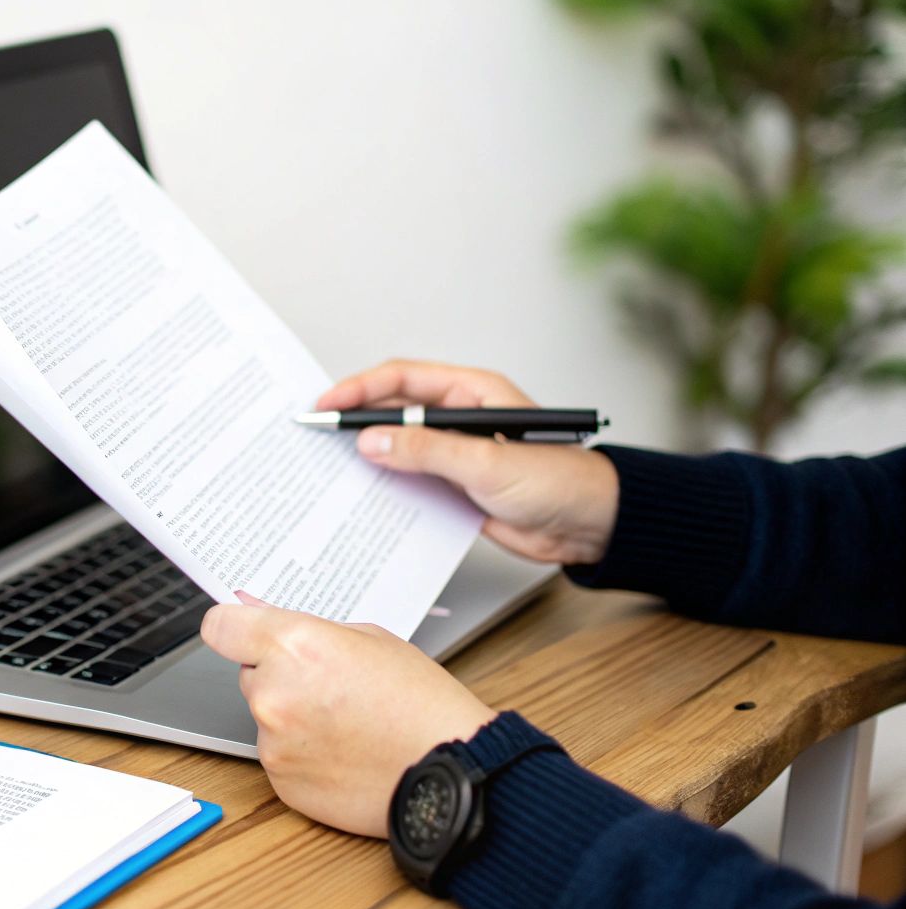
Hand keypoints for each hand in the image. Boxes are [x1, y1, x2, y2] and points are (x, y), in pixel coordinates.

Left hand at [203, 595, 495, 836]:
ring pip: (265, 716)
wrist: (450, 771)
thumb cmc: (421, 704)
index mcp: (295, 646)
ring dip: (291, 716)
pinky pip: (277, 755)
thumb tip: (253, 609)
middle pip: (249, 673)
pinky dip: (300, 753)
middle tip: (330, 686)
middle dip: (278, 675)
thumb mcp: (371, 640)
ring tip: (346, 724)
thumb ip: (305, 627)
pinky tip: (342, 753)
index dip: (232, 627)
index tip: (240, 631)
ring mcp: (274, 742)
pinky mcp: (281, 782)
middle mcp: (274, 694)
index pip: (219, 626)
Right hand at [317, 359, 619, 565]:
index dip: (361, 389)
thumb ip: (428, 450)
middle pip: (394, 410)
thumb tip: (373, 440)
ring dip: (369, 455)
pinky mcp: (455, 486)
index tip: (328, 405)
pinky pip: (411, 481)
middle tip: (317, 434)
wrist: (591, 528)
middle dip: (355, 420)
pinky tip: (365, 495)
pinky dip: (387, 486)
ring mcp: (456, 453)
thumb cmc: (560, 482)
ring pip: (399, 446)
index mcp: (473, 393)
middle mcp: (460, 418)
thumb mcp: (487, 462)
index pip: (404, 380)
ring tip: (330, 465)